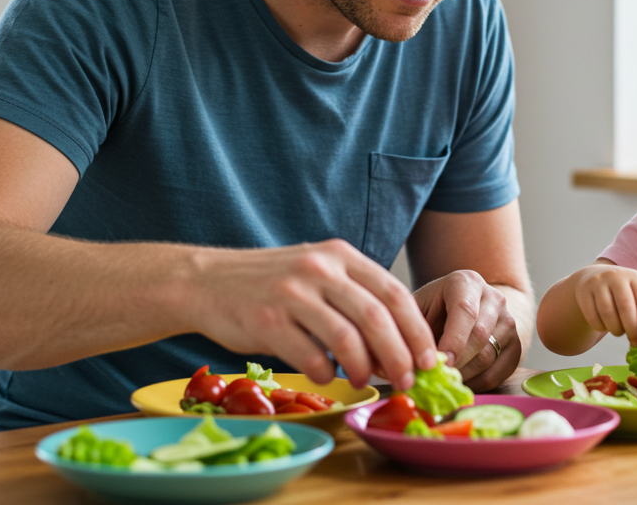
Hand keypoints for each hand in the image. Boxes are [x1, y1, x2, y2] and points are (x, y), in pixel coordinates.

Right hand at [191, 239, 436, 390]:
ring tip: (364, 381)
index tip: (430, 359)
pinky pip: (309, 356)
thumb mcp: (316, 272)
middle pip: (377, 317)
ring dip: (363, 368)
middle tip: (408, 380)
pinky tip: (325, 375)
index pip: (393, 293)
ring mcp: (292, 293)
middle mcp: (319, 270)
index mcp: (339, 256)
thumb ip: (354, 297)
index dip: (417, 330)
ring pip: (347, 338)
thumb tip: (399, 345)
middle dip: (400, 355)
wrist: (206, 282)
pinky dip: (325, 373)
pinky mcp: (267, 320)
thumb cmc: (269, 284)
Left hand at [413, 270, 519, 391]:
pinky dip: (478, 384)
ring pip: (489, 356)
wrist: (467, 307)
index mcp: (466, 282)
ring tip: (443, 381)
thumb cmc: (435, 309)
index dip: (452, 339)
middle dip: (456, 362)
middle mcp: (493, 297)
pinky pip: (499, 372)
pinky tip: (460, 383)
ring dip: (464, 375)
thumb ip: (414, 326)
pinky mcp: (517, 343)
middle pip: (480, 335)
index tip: (437, 362)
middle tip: (436, 378)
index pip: (465, 310)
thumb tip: (410, 361)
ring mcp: (509, 320)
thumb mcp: (419, 307)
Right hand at [570, 262, 636, 346]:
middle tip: (636, 343)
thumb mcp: (635, 295)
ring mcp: (597, 282)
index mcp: (634, 277)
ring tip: (619, 332)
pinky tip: (605, 326)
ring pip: (608, 313)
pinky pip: (592, 316)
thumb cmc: (622, 293)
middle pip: (626, 307)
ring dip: (616, 329)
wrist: (593, 277)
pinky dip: (600, 327)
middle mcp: (616, 276)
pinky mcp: (583, 292)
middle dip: (633, 330)